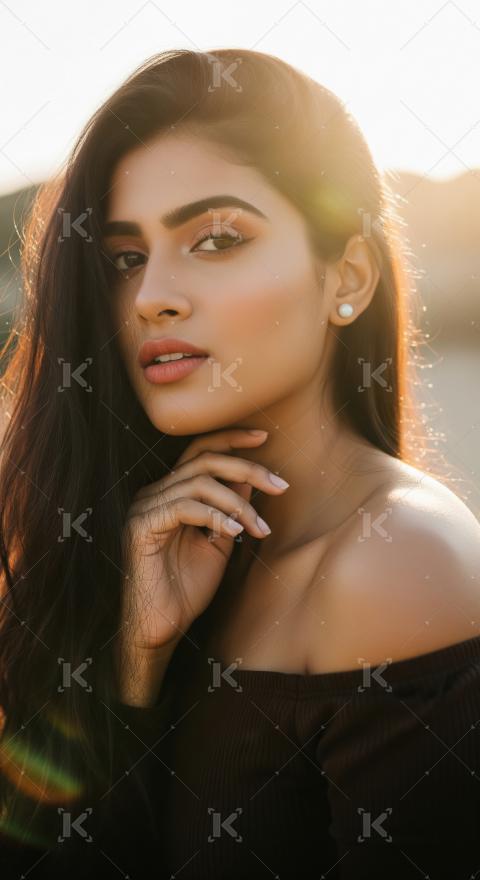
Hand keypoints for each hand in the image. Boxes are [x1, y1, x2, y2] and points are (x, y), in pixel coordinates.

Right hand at [119, 428, 288, 651]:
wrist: (162, 627)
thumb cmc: (188, 588)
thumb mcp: (219, 541)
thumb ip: (231, 509)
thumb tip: (250, 478)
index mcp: (170, 492)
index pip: (199, 451)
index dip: (231, 439)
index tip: (264, 437)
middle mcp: (153, 493)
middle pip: (204, 460)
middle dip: (247, 468)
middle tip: (280, 485)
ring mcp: (144, 508)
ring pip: (199, 483)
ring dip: (238, 503)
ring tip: (260, 529)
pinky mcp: (140, 527)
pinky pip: (185, 507)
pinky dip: (215, 516)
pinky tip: (235, 532)